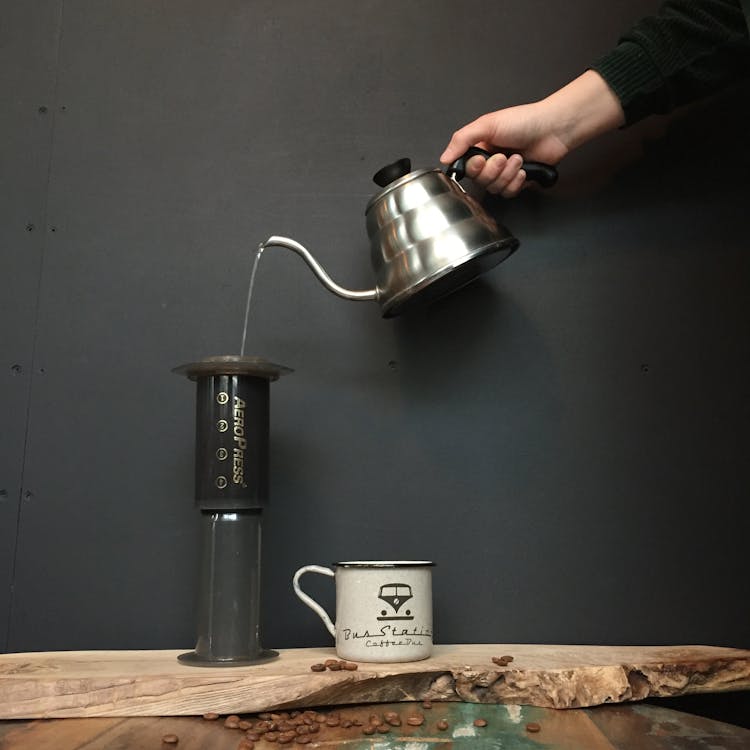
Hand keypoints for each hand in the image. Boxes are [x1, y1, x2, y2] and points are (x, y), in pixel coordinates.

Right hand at [440, 102, 568, 196]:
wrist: (553, 129)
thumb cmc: (523, 121)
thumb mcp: (487, 124)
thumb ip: (461, 140)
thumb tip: (444, 158)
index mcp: (480, 147)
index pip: (466, 168)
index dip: (473, 168)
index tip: (482, 159)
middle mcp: (490, 161)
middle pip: (480, 181)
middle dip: (493, 171)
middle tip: (503, 157)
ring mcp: (505, 172)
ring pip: (494, 188)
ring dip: (507, 175)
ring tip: (518, 159)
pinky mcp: (518, 181)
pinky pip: (508, 193)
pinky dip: (516, 182)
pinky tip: (523, 170)